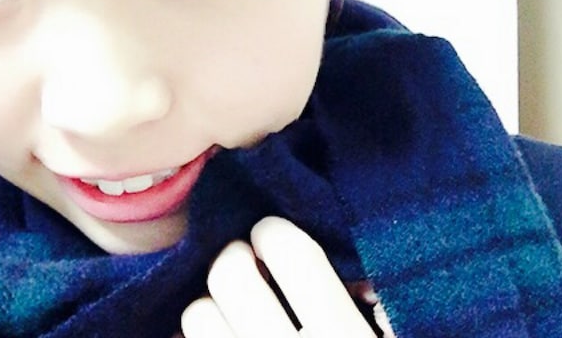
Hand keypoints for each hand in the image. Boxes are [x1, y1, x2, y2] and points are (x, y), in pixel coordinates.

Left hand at [180, 217, 377, 337]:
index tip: (271, 234)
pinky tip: (218, 337)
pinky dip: (195, 337)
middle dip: (234, 259)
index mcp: (339, 333)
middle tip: (247, 267)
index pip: (290, 251)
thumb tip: (352, 271)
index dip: (273, 232)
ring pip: (198, 313)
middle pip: (231, 272)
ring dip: (210, 306)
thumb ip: (366, 305)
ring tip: (229, 313)